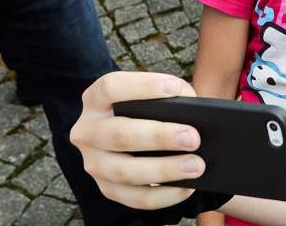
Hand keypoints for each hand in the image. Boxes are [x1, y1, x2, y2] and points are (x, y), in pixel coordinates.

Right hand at [69, 72, 204, 209]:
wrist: (134, 133)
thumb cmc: (151, 108)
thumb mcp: (157, 96)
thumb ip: (174, 98)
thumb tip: (197, 117)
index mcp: (96, 99)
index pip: (111, 87)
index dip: (142, 86)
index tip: (174, 87)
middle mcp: (88, 131)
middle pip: (120, 134)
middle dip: (159, 137)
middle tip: (193, 138)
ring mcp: (93, 163)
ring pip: (125, 171)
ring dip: (164, 170)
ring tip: (196, 165)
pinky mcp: (106, 188)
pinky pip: (134, 197)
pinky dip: (163, 195)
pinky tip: (187, 187)